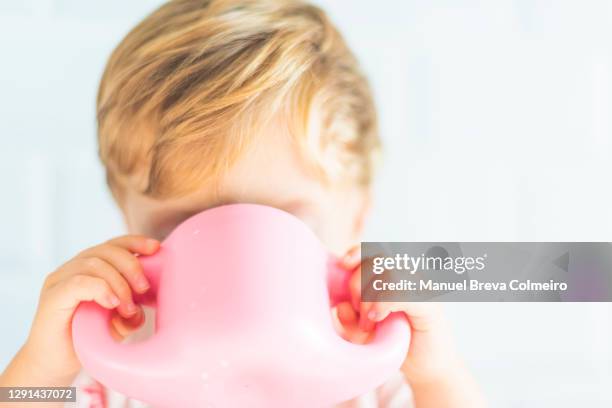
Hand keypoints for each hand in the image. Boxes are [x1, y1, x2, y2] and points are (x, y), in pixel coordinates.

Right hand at [1, 235, 158, 387]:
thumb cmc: (85, 339)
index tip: (156, 248)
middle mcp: (73, 268)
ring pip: (94, 263)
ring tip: (127, 307)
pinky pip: (77, 283)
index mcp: (91, 267)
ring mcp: (60, 281)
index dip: (135, 242)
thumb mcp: (117, 324)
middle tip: (144, 289)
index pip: (114, 244)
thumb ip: (131, 313)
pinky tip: (112, 303)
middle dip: (131, 266)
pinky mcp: (52, 297)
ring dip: (118, 283)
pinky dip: (100, 289)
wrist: (55, 364)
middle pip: (106, 250)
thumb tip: (142, 310)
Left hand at [335, 246, 485, 406]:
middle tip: (357, 312)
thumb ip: (350, 321)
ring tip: (368, 321)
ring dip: (369, 295)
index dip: (356, 253)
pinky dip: (384, 302)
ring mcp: (422, 288)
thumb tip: (339, 306)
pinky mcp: (430, 306)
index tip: (342, 266)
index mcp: (394, 276)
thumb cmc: (397, 347)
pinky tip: (376, 318)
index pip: (373, 251)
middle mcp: (410, 276)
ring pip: (390, 270)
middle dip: (358, 282)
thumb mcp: (365, 335)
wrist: (427, 368)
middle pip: (377, 258)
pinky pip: (403, 291)